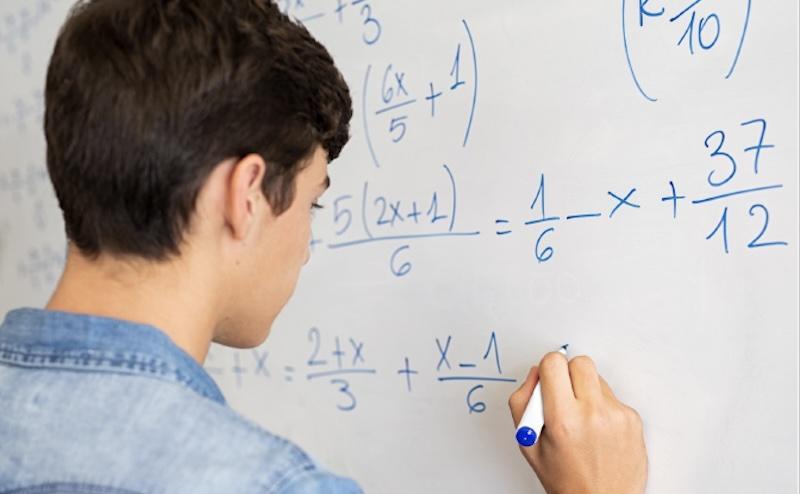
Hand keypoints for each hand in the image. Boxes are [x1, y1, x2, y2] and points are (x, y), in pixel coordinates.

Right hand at [508, 353, 647, 493]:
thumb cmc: (566, 479)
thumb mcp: (529, 443)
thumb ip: (522, 402)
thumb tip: (536, 374)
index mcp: (562, 420)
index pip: (554, 363)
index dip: (547, 368)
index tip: (548, 379)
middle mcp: (592, 414)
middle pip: (580, 362)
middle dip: (568, 373)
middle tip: (564, 394)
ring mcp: (617, 415)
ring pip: (597, 378)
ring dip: (586, 390)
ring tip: (581, 418)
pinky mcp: (632, 419)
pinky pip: (612, 396)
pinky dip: (602, 407)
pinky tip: (597, 429)